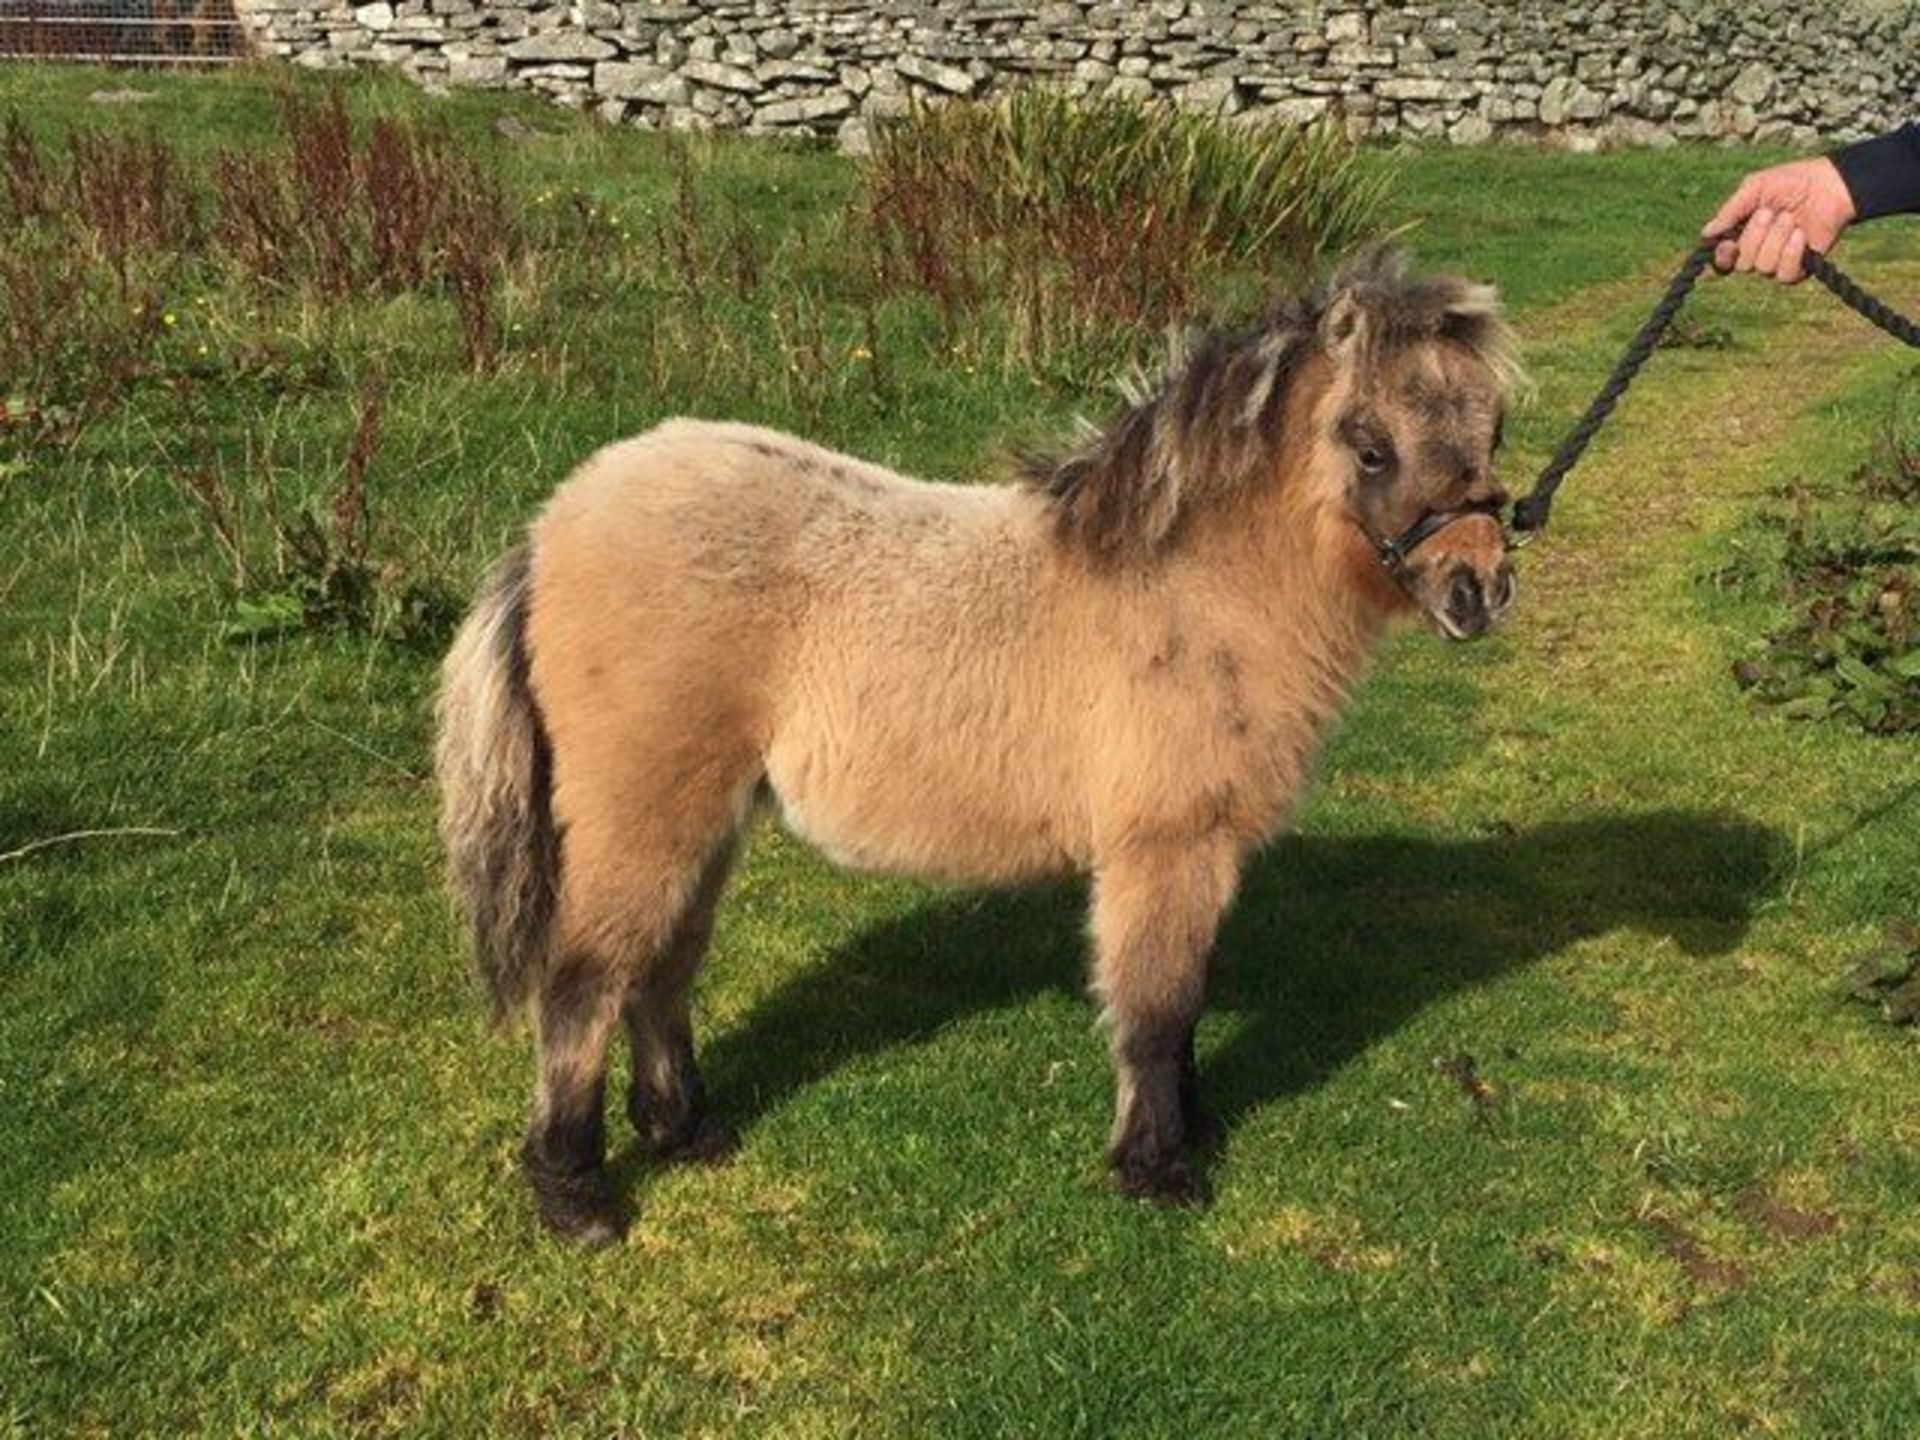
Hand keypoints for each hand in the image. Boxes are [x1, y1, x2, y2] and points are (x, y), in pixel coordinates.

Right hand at [1702, 156, 1856, 282]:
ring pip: (1762, 268)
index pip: (1722, 259)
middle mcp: (1756, 252)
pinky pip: (1784, 274)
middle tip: (1770, 212)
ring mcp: (1777, 262)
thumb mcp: (1755, 188)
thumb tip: (1706, 233)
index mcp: (1741, 234)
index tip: (1729, 243)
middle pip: (1741, 264)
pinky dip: (1791, 253)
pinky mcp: (1799, 268)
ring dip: (1776, 240)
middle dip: (1755, 236)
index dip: (1722, 256)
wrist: (1830, 185)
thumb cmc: (1792, 182)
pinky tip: (1800, 235)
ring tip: (1791, 218)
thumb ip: (1730, 210)